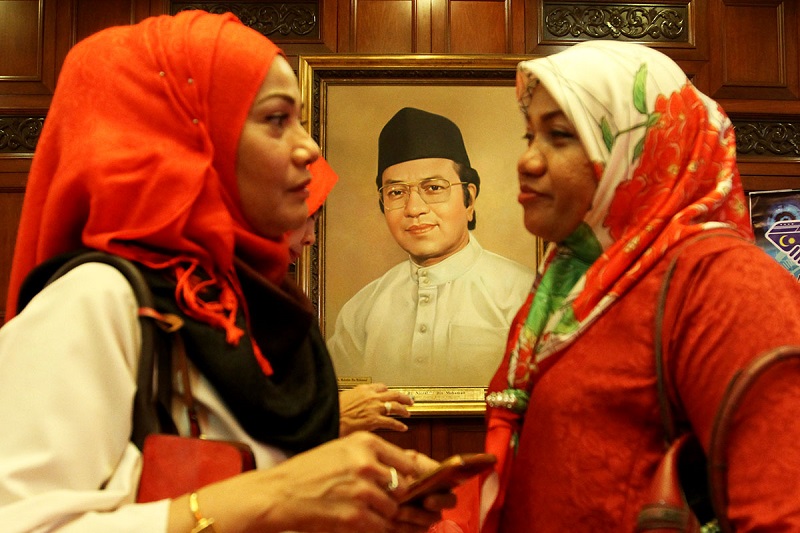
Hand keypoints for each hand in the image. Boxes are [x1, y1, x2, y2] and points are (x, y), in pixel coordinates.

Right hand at [168, 432, 447, 532]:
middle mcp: (368, 465)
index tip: (441, 480)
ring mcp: (363, 492)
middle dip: (427, 498)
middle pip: (409, 486)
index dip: (429, 473)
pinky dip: (394, 530)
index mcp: (365, 444)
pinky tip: (403, 530)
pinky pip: (384, 526)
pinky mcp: (355, 516)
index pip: (409, 460)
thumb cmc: (308, 472)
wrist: (279, 494)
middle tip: (442, 504)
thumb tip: (403, 473)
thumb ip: (373, 460)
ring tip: (427, 520)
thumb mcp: (341, 452)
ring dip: (413, 518)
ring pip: (398, 509)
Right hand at [339, 383, 413, 435]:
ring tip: (407, 413)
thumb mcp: (343, 397)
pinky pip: (392, 422)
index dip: (388, 391)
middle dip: (404, 397)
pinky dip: (399, 425)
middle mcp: (371, 396)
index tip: (391, 394)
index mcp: (363, 389)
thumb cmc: (332, 410)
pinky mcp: (375, 420)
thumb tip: (355, 403)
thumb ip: (354, 399)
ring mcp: (374, 408)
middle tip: (408, 400)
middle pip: (394, 394)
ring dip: (404, 410)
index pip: (381, 387)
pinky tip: (403, 428)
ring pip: (396, 406)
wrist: (328, 418)